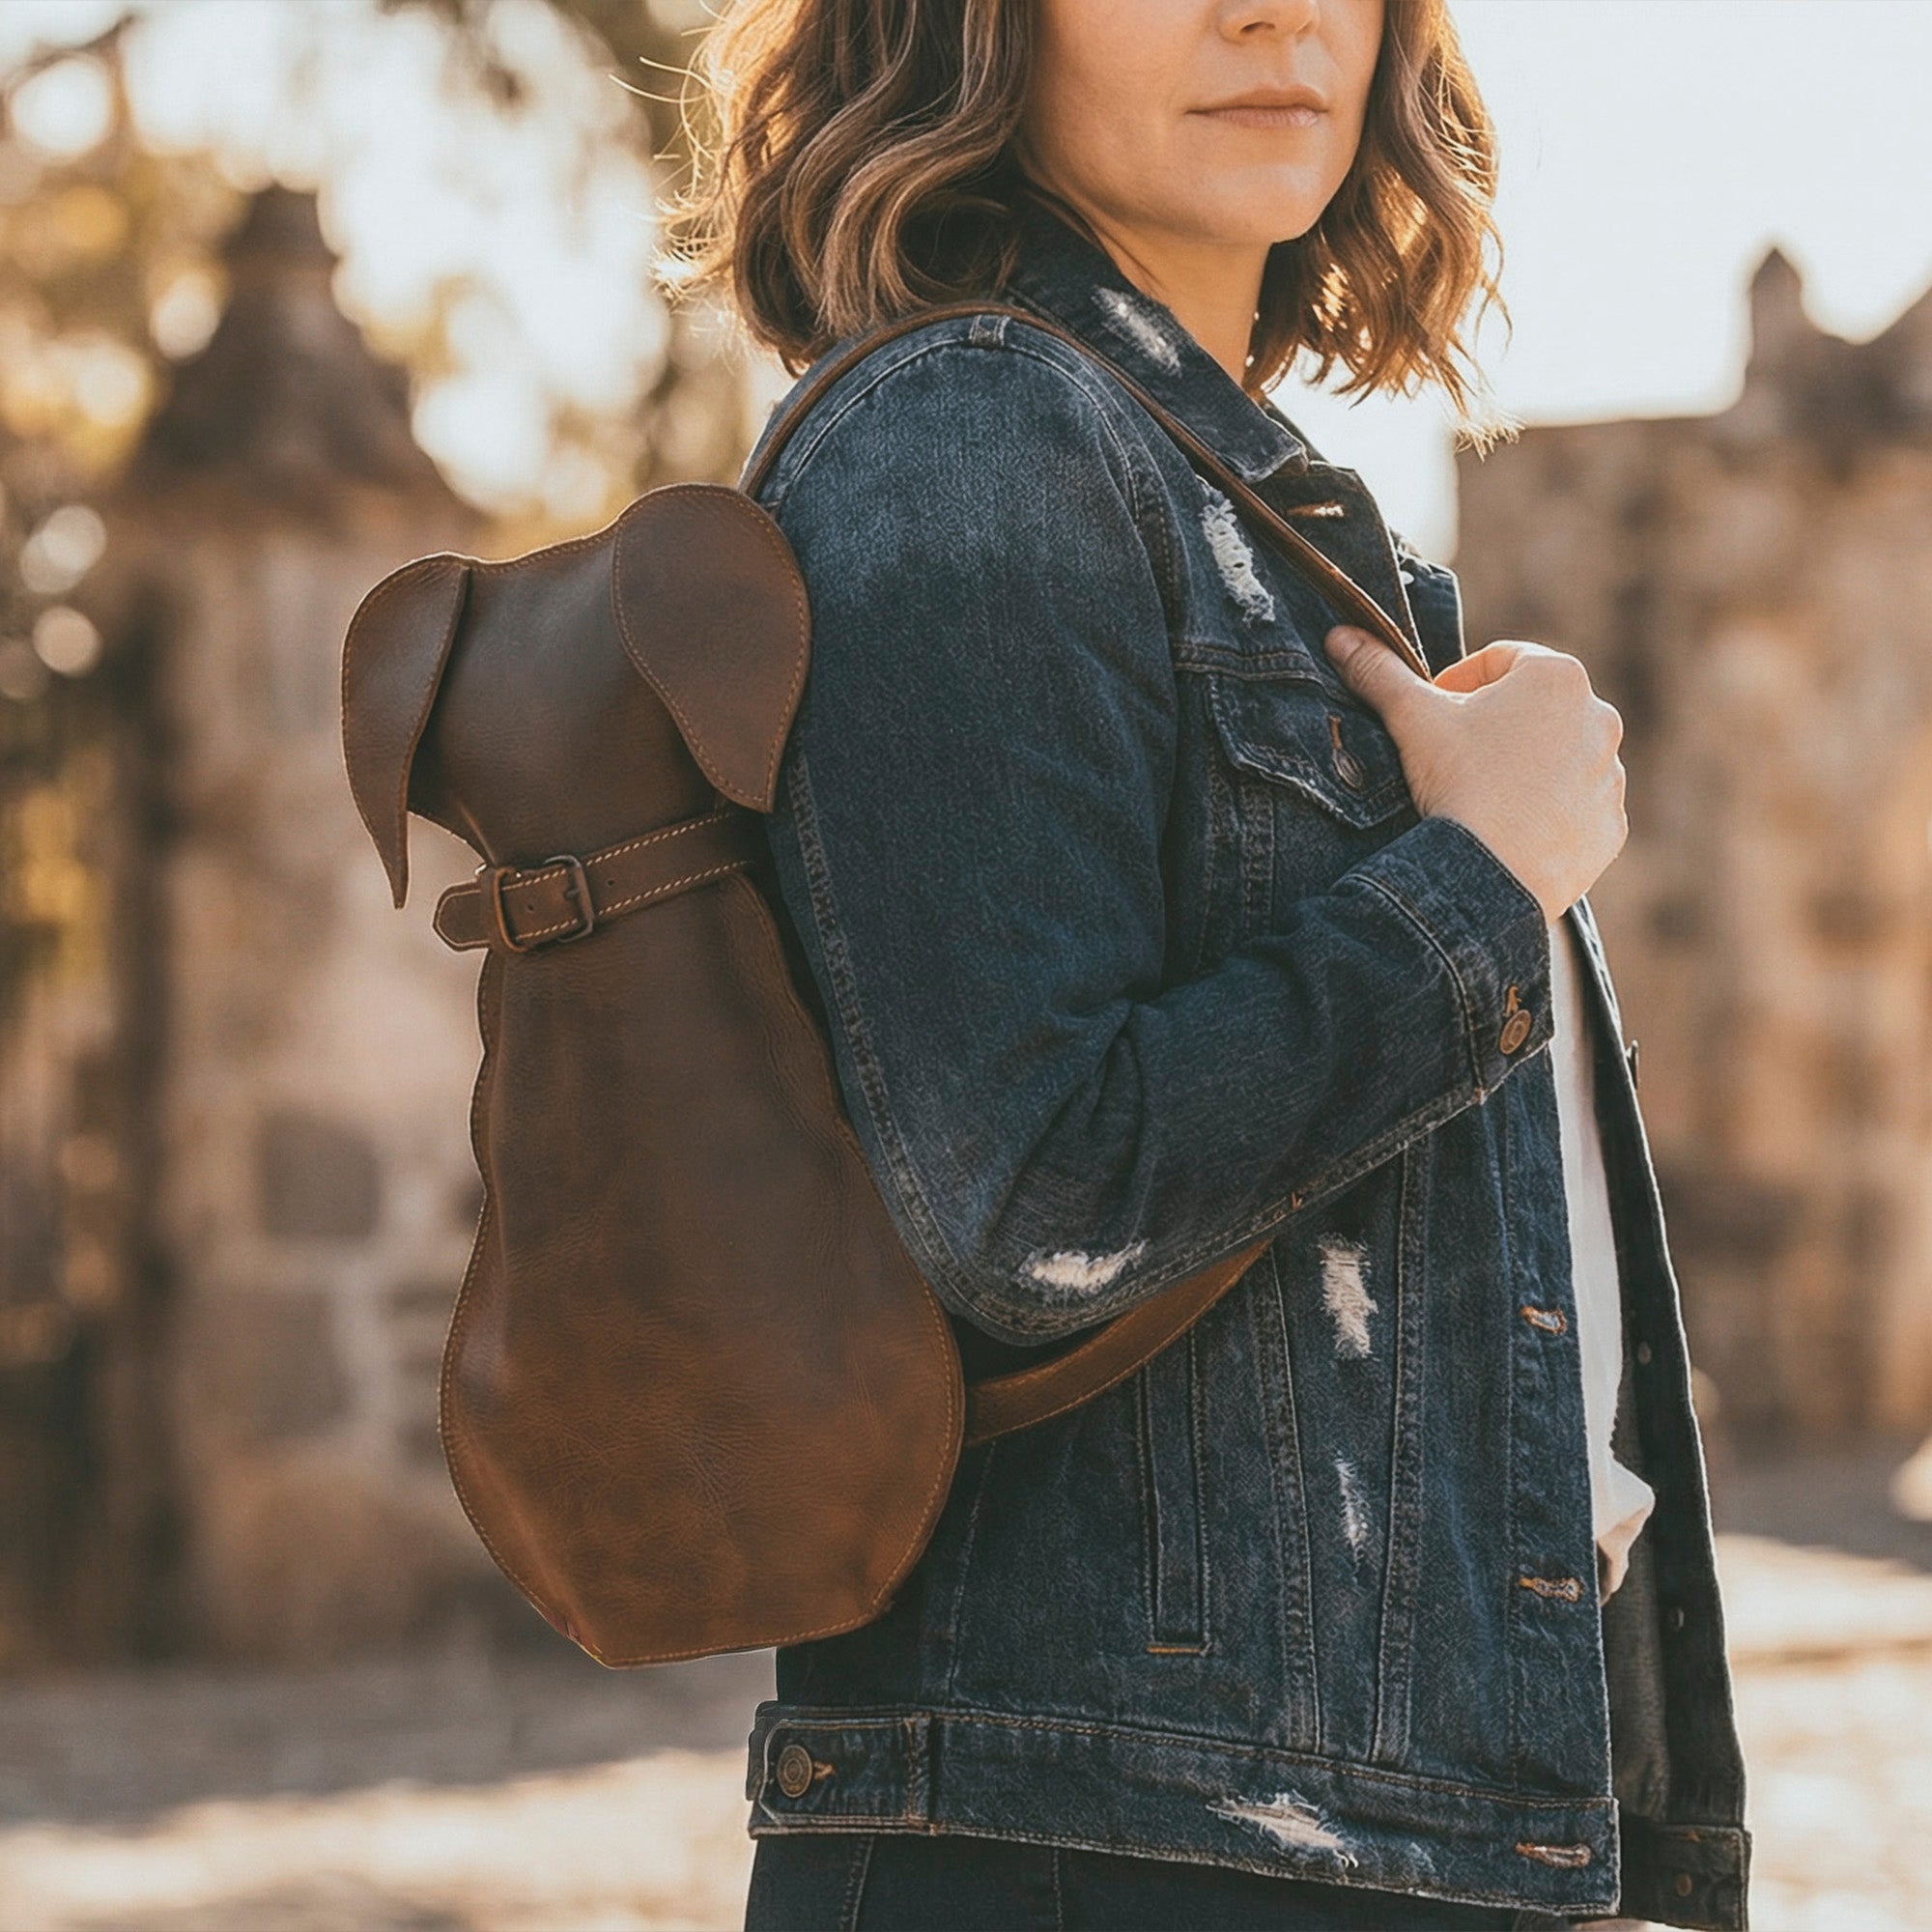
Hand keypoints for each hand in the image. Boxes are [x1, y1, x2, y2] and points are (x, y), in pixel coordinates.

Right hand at [1321, 626, 1626, 923]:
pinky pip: (1577, 809)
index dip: (1458, 681)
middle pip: (1535, 708)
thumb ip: (1378, 671)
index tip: (1433, 711)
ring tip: (1482, 796)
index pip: (1501, 660)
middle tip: (1454, 756)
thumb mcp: (1410, 718)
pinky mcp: (1610, 825)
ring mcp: (1611, 775)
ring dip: (1526, 768)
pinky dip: (1548, 814)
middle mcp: (1598, 718)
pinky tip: (1509, 830)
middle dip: (1496, 725)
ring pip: (1560, 759)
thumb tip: (1341, 637)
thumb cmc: (1458, 782)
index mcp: (1557, 677)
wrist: (1491, 874)